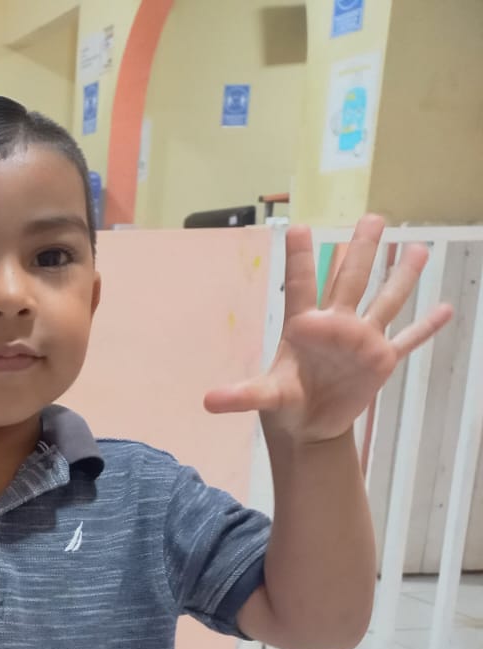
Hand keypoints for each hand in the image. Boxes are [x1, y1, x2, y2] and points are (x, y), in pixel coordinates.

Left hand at [204, 215, 452, 443]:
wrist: (307, 425)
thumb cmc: (285, 401)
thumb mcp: (264, 398)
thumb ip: (241, 395)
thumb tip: (208, 402)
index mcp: (304, 327)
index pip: (300, 286)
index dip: (299, 258)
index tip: (297, 227)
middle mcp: (336, 326)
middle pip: (350, 280)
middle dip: (361, 250)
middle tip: (373, 217)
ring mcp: (361, 341)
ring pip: (385, 301)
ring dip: (401, 277)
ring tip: (418, 248)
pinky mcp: (380, 362)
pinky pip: (408, 341)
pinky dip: (425, 327)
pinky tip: (445, 308)